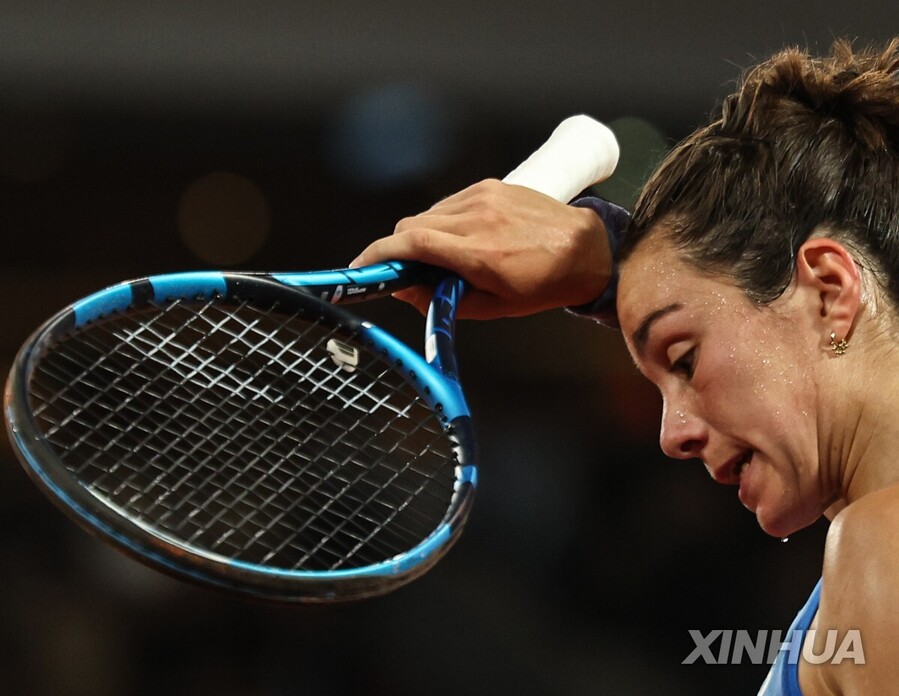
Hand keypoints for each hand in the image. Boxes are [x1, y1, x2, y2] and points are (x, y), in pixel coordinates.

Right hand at [349, 179, 612, 318]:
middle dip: (399, 249)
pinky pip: (448, 203)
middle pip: (410, 226)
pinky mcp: (489, 186)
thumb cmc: (543, 284)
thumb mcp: (492, 307)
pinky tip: (461, 239)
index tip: (362, 267)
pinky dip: (443, 221)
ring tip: (444, 258)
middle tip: (406, 272)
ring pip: (427, 213)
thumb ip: (442, 301)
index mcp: (478, 253)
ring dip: (422, 235)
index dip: (378, 254)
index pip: (410, 243)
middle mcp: (477, 219)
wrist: (585, 250)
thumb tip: (403, 291)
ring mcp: (483, 197)